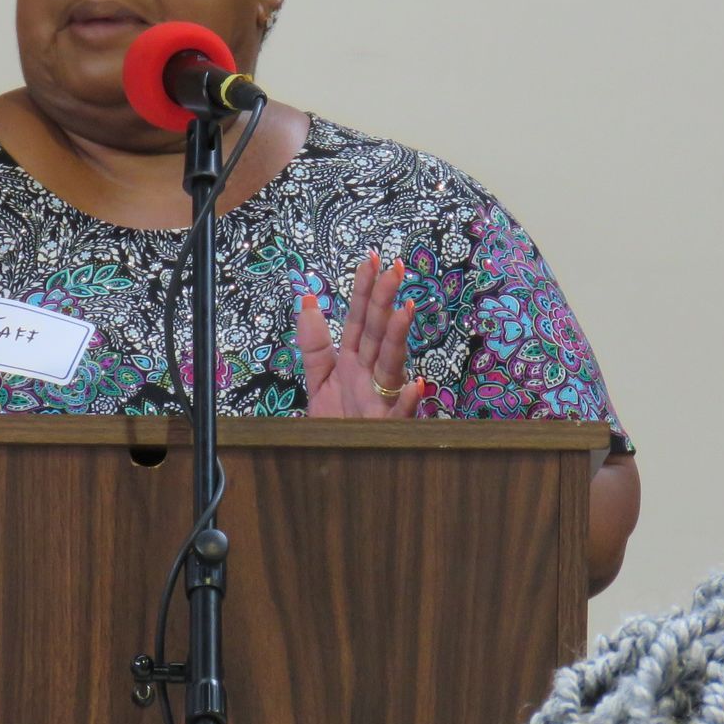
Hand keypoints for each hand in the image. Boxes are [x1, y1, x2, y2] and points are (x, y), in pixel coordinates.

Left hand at [294, 251, 422, 417]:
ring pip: (392, 364)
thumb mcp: (319, 380)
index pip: (358, 318)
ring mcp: (382, 398)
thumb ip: (314, 343)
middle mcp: (371, 373)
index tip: (370, 259)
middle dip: (385, 301)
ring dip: (398, 338)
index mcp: (354, 360)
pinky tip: (415, 386)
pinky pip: (400, 414)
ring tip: (405, 311)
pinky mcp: (388, 427)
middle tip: (395, 270)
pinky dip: (408, 401)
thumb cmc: (338, 422)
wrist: (339, 464)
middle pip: (377, 332)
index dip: (363, 290)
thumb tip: (308, 299)